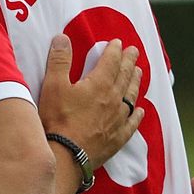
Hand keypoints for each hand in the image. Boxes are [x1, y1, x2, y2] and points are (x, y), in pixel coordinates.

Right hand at [38, 34, 143, 168]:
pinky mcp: (117, 138)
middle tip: (134, 51)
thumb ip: (60, 60)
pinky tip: (140, 110)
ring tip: (139, 73)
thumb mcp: (53, 85)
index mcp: (99, 84)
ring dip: (135, 82)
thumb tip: (62, 38)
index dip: (114, 50)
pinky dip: (137, 115)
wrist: (66, 155)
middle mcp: (113, 100)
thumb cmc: (58, 119)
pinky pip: (132, 123)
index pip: (111, 62)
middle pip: (124, 76)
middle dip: (129, 62)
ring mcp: (117, 120)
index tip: (117, 42)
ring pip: (131, 96)